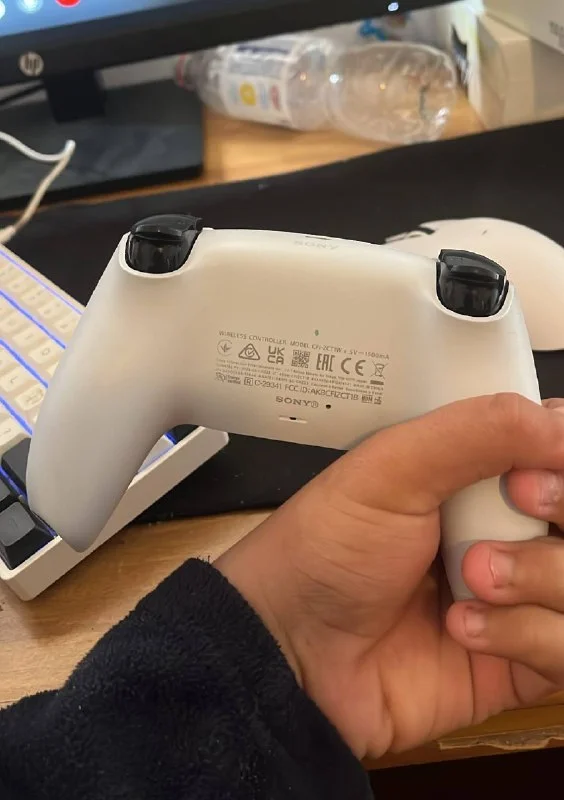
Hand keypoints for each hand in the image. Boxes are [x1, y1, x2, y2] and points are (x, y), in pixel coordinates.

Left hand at [216, 394, 563, 761]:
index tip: (544, 461)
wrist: (295, 650)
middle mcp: (514, 528)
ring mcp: (525, 595)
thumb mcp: (390, 468)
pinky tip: (462, 631)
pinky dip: (527, 638)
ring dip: (541, 579)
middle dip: (563, 510)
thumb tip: (561, 423)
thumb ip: (476, 430)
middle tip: (515, 503)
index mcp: (484, 472)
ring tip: (470, 582)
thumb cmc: (327, 547)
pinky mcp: (525, 659)